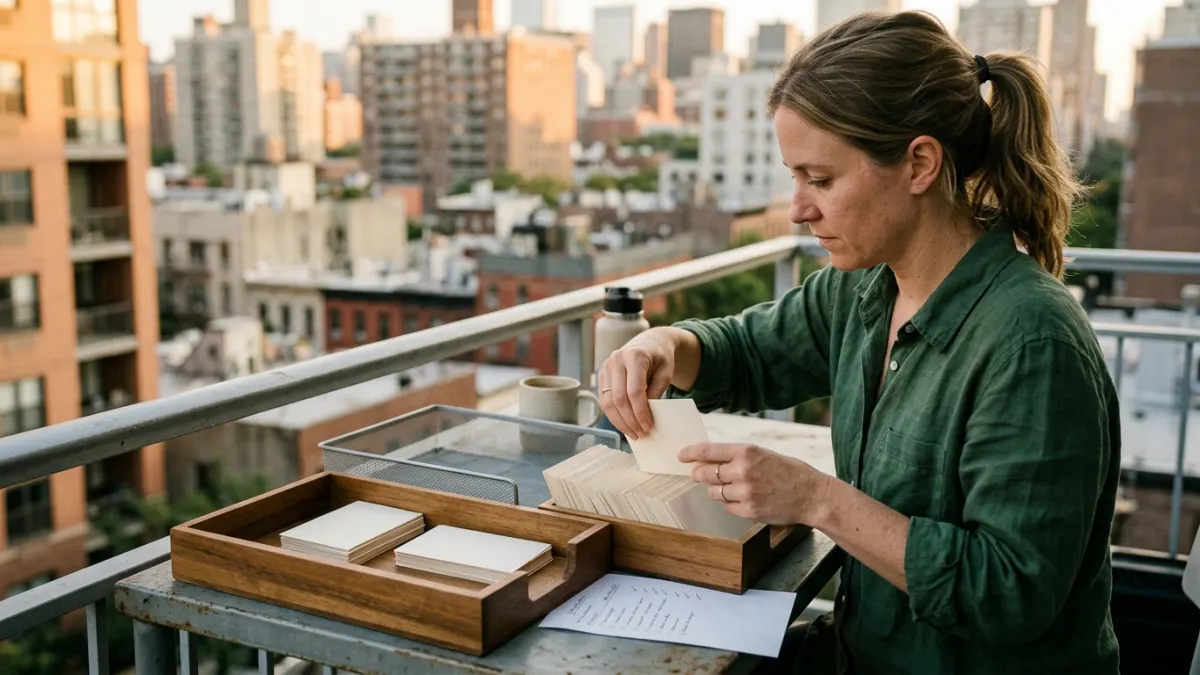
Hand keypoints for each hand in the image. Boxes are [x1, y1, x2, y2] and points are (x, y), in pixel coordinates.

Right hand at [597, 328, 678, 439]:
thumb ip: (657, 391)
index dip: (640, 412)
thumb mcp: (666, 372)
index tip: (648, 426)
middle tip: (641, 434)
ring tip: (633, 433)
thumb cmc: (661, 358)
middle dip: (630, 420)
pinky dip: (613, 415)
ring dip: (620, 422)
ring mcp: (606, 366)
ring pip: (607, 402)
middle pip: (619, 398)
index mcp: (634, 356)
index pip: (634, 391)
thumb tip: (645, 414)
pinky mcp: (601, 374)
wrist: (650, 343)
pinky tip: (624, 425)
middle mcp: (616, 360)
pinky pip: (604, 400)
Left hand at [679, 442, 832, 525]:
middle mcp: (743, 470)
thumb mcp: (763, 454)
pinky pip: (727, 507)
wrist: (812, 494)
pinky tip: (744, 499)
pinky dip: (730, 504)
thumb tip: (710, 461)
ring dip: (718, 490)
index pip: (709, 450)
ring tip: (734, 488)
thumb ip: (738, 457)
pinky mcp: (749, 511)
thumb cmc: (789, 471)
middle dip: (699, 474)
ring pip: (714, 492)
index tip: (681, 455)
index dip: (691, 453)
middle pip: (705, 474)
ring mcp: (745, 492)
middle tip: (698, 474)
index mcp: (746, 452)